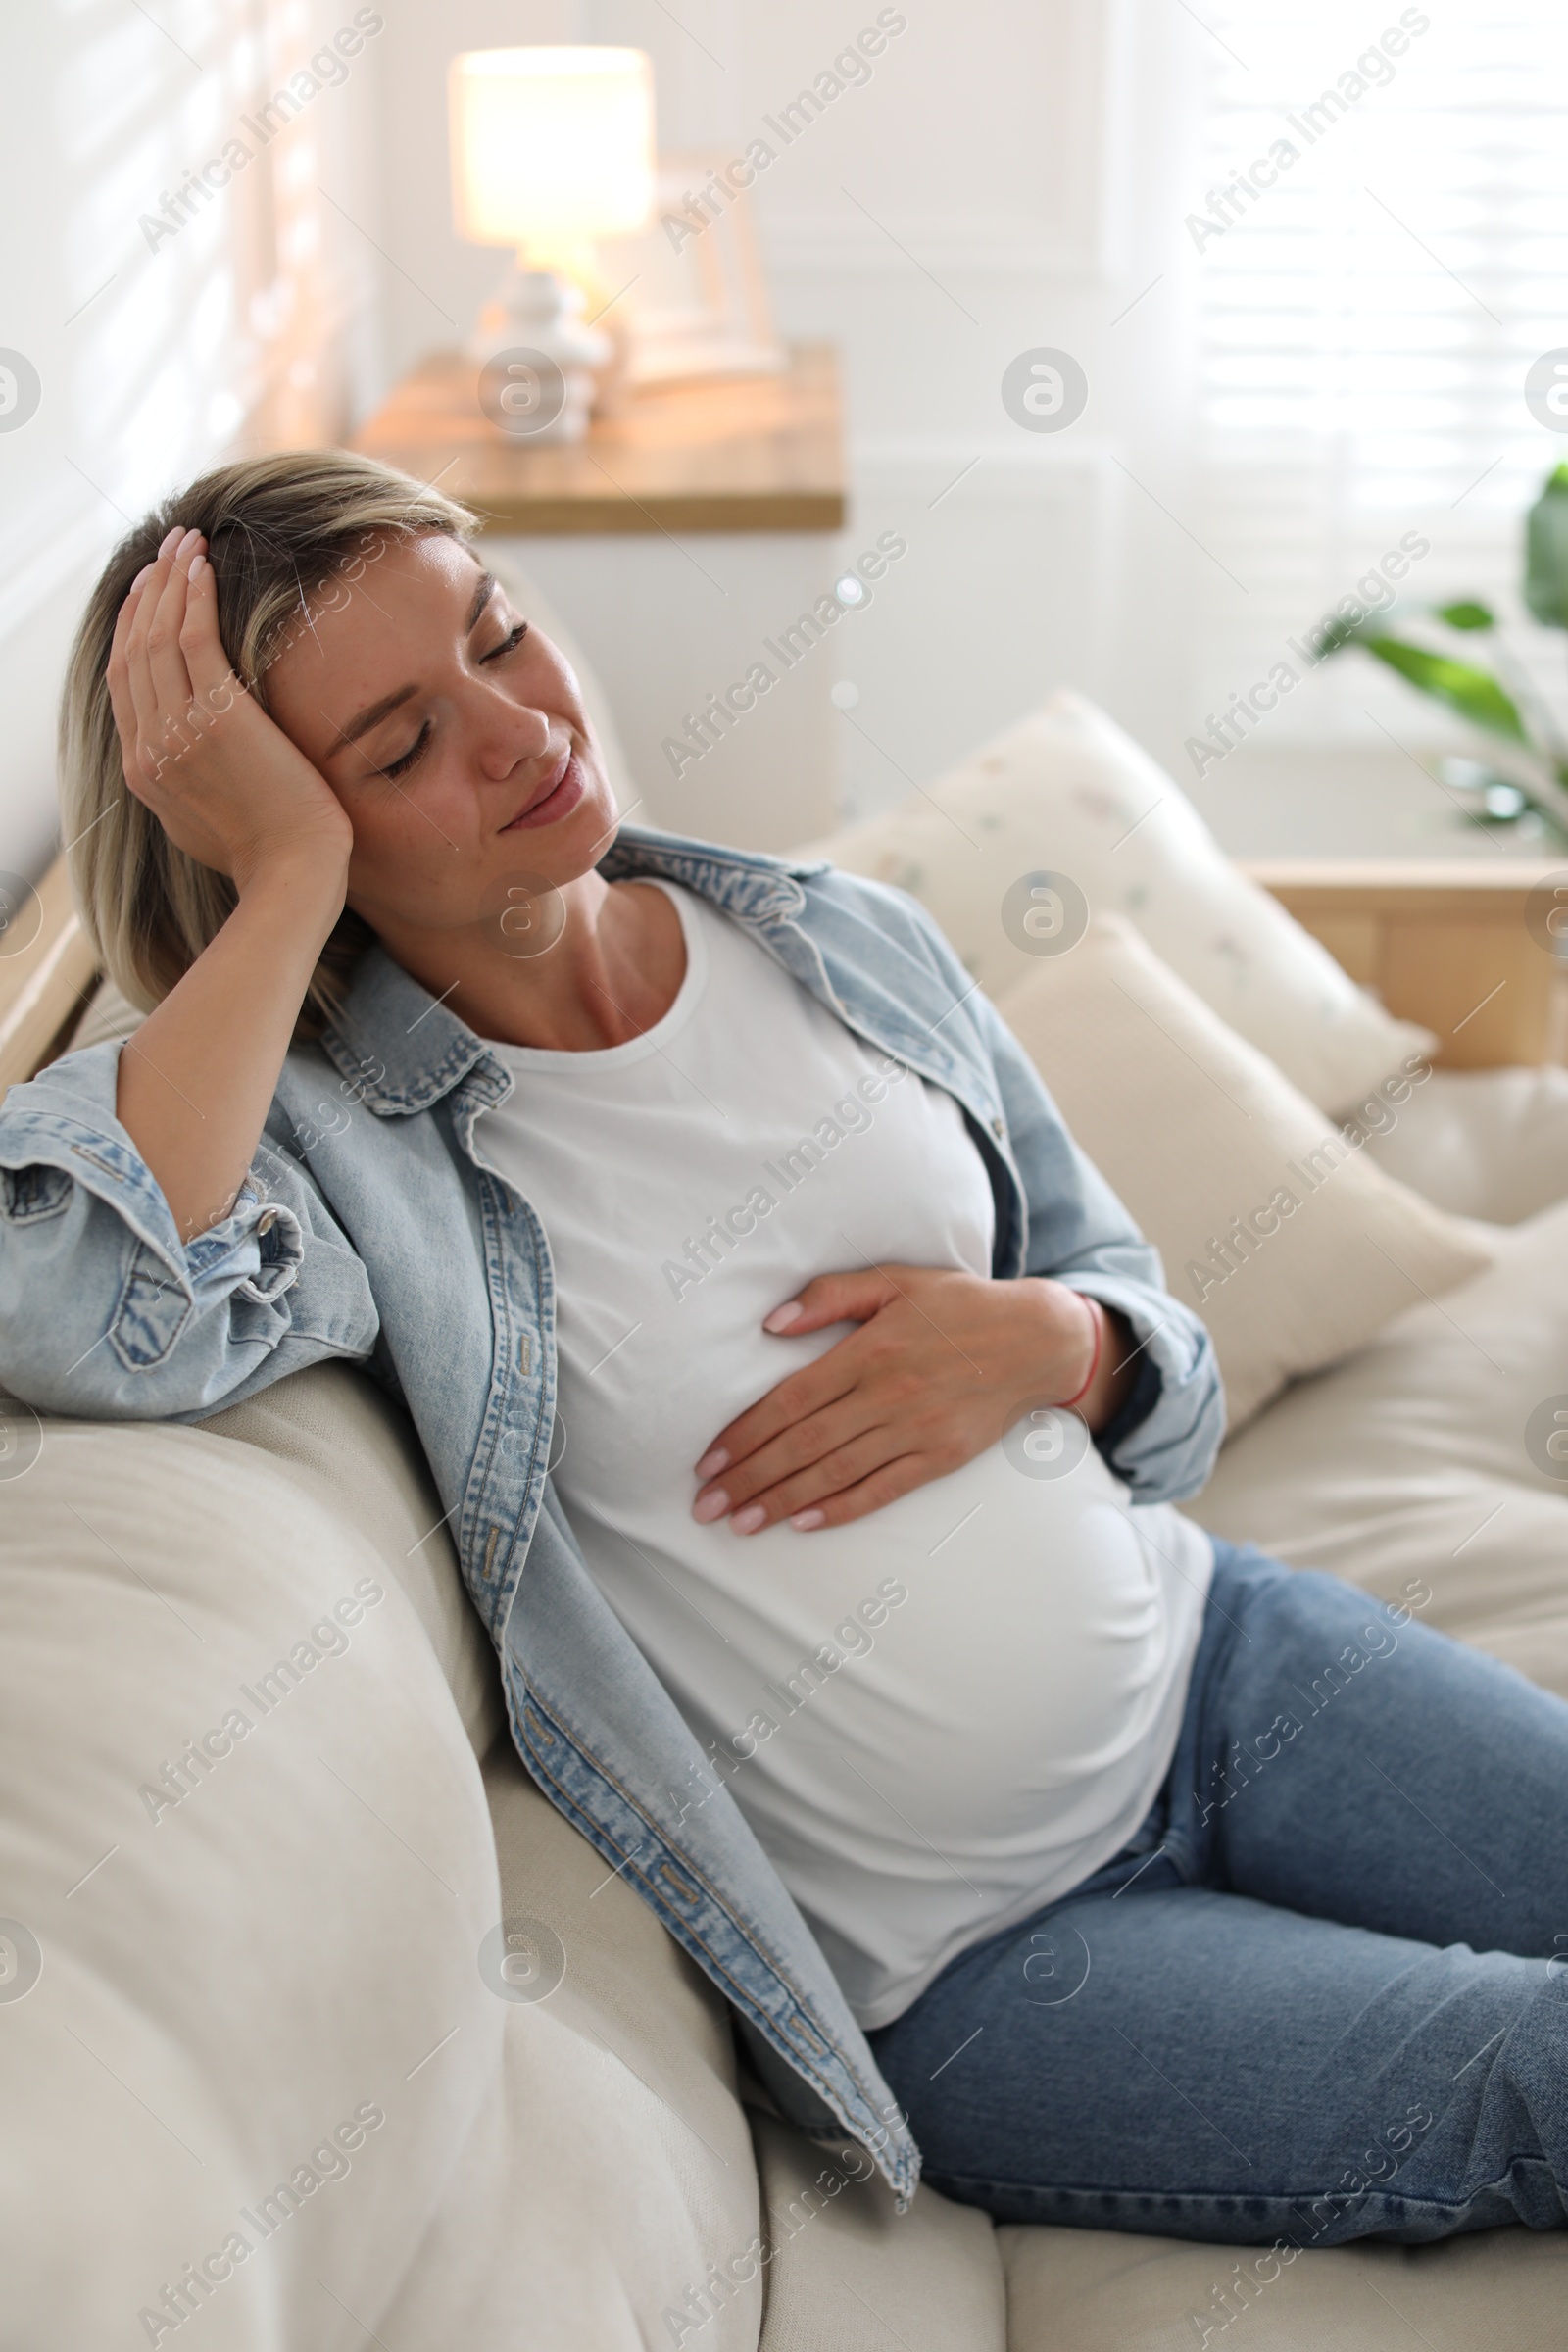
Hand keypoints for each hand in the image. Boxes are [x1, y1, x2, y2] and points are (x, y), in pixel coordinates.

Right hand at [106, 526, 353, 893]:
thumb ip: (190, 780)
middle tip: (165, 551)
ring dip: (170, 581)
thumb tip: (195, 753)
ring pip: (159, 636)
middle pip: (134, 650)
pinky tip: (203, 568)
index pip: (123, 683)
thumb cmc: (270, 855)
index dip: (130, 630)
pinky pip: (194, 639)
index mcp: (142, 770)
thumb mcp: (208, 820)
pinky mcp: (218, 717)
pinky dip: (193, 597)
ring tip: (186, 543)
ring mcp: (178, 731)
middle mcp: (149, 746)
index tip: (145, 594)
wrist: (293, 875)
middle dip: (148, 592)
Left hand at [690, 1266, 1131, 1535]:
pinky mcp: (942, 1457)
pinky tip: (804, 1523)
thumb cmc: (959, 1306)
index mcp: (871, 1349)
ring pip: (836, 1472)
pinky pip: (883, 1489)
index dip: (747, 1432)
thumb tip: (771, 1322)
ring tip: (740, 1522)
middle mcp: (890, 1394)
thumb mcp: (896, 1281)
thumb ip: (831, 1296)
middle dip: (750, 1477)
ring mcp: (917, 1430)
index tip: (709, 1459)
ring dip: (782, 1500)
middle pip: (804, 1443)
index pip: (792, 1399)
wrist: (1038, 1340)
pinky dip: (842, 1508)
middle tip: (706, 1505)